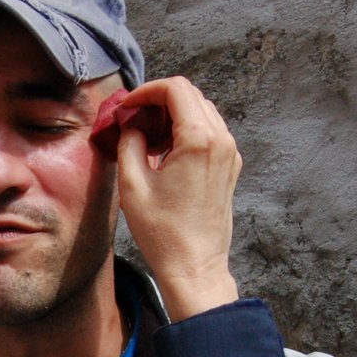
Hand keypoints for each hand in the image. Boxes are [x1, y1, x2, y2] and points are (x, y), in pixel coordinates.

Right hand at [114, 77, 240, 319]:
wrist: (195, 266)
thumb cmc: (164, 233)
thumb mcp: (133, 184)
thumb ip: (129, 142)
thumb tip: (130, 124)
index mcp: (199, 140)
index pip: (175, 89)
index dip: (146, 91)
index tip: (127, 106)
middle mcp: (221, 141)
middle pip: (191, 96)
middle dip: (159, 100)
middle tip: (133, 117)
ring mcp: (229, 154)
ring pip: (202, 112)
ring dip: (173, 115)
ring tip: (147, 136)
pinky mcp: (230, 168)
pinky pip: (210, 133)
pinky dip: (187, 131)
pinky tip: (166, 152)